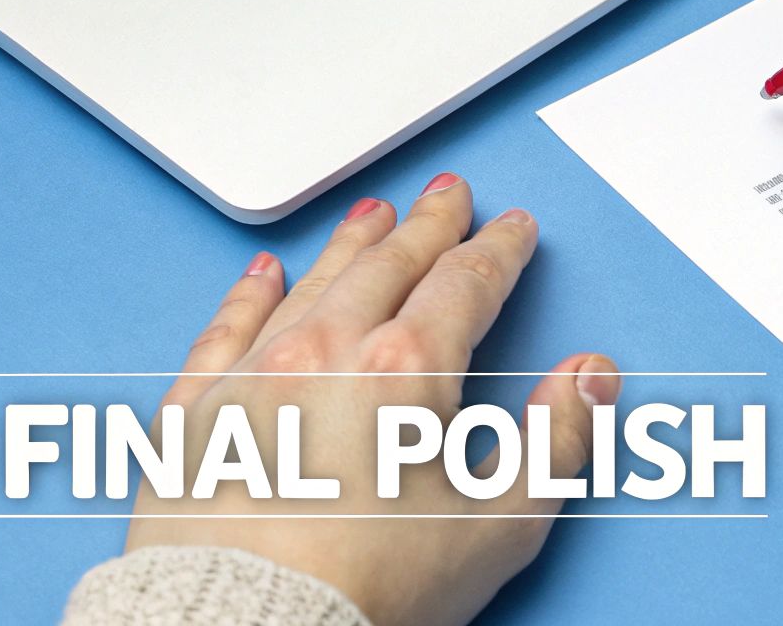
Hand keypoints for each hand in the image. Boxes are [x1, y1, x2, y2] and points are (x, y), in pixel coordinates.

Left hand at [126, 172, 618, 625]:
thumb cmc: (370, 591)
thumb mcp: (502, 525)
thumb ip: (557, 439)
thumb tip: (589, 377)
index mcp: (407, 369)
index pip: (466, 282)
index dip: (498, 250)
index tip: (512, 230)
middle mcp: (326, 353)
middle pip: (390, 264)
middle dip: (428, 226)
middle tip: (446, 196)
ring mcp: (253, 377)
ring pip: (312, 283)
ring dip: (352, 244)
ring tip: (374, 214)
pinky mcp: (194, 415)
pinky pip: (224, 330)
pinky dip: (248, 296)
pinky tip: (263, 274)